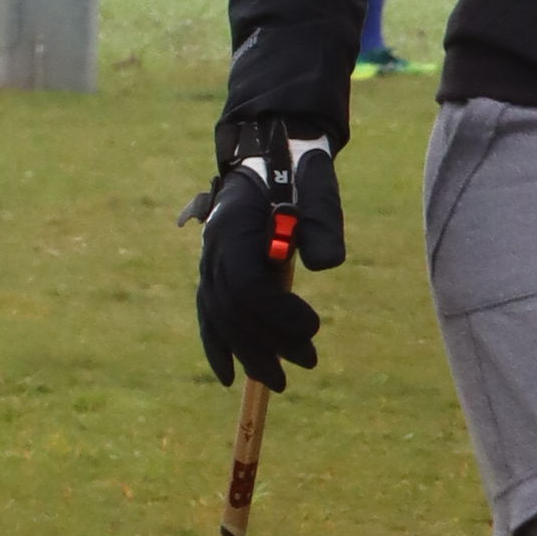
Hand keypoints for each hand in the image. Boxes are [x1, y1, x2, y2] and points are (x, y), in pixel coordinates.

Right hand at [189, 131, 345, 386]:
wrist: (271, 155)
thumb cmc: (299, 173)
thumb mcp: (318, 190)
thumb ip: (322, 225)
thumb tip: (326, 265)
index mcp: (234, 227)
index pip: (247, 287)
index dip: (278, 314)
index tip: (314, 326)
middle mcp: (213, 249)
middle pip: (233, 311)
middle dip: (268, 344)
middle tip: (308, 364)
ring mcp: (209, 262)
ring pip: (221, 319)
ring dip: (250, 353)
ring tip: (279, 381)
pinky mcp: (215, 272)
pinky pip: (209, 314)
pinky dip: (218, 346)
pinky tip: (228, 376)